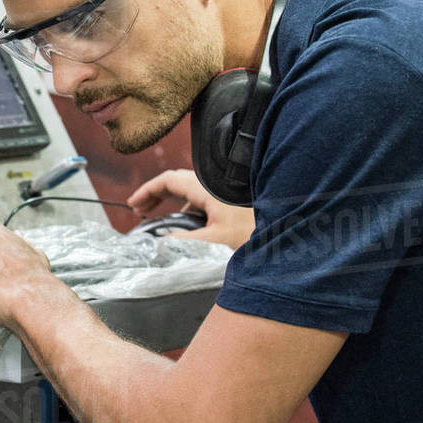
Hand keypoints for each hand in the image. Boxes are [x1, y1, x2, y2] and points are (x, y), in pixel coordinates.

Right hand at [127, 169, 254, 249]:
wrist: (289, 231)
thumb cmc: (257, 233)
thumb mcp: (215, 242)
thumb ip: (184, 242)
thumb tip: (160, 241)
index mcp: (206, 188)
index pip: (168, 180)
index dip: (147, 190)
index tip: (132, 205)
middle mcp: (213, 186)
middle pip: (177, 183)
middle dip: (156, 195)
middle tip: (139, 211)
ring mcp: (223, 193)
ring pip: (191, 193)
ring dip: (172, 204)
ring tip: (158, 220)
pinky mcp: (232, 203)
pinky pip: (203, 201)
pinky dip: (188, 210)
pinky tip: (186, 228)